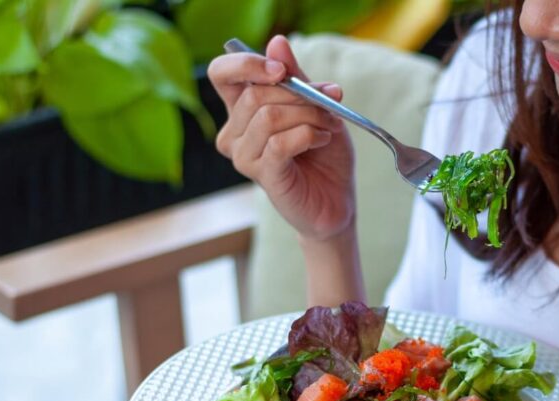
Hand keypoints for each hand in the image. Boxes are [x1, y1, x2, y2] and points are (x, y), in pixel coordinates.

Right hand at [208, 35, 356, 241]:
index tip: (283, 70)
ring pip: (268, 117)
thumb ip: (296, 77)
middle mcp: (235, 133)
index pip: (222, 74)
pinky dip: (308, 135)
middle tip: (329, 105)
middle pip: (255, 95)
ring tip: (328, 127)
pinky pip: (279, 143)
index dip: (248, 64)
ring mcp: (244, 156)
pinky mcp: (262, 175)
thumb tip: (277, 42)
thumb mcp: (316, 107)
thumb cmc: (324, 155)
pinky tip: (322, 141)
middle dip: (300, 95)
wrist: (336, 200)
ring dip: (309, 116)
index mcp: (242, 110)